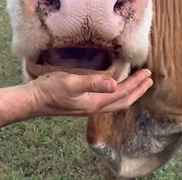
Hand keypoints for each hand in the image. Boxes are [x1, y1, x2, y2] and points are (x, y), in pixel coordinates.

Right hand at [28, 69, 152, 116]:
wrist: (33, 101)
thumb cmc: (50, 90)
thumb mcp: (71, 83)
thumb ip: (93, 83)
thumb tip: (114, 83)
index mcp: (95, 102)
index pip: (122, 93)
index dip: (136, 83)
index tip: (147, 73)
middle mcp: (94, 107)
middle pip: (123, 101)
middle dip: (138, 91)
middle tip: (149, 80)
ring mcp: (88, 107)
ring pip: (115, 102)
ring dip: (128, 93)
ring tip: (136, 83)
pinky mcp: (82, 104)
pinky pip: (106, 100)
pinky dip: (116, 93)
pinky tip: (112, 87)